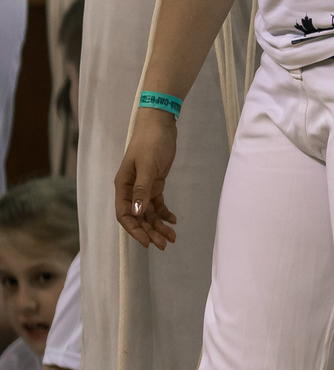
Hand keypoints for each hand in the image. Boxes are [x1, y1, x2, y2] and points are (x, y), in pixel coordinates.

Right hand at [115, 109, 179, 248]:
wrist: (160, 125)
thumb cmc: (150, 142)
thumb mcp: (147, 166)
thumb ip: (142, 189)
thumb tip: (137, 213)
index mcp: (123, 186)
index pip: (124, 214)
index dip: (134, 230)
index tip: (147, 242)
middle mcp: (130, 190)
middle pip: (138, 217)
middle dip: (149, 232)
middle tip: (165, 244)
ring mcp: (143, 187)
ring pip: (149, 212)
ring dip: (159, 225)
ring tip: (173, 237)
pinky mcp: (155, 183)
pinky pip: (157, 203)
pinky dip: (164, 213)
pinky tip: (174, 220)